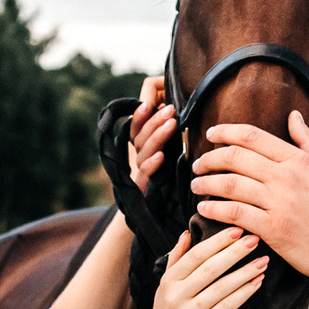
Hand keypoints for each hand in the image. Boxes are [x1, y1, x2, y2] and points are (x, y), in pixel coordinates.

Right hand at [125, 76, 173, 194]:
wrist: (161, 212)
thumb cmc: (171, 174)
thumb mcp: (172, 146)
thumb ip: (168, 123)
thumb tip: (170, 96)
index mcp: (142, 145)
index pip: (136, 125)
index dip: (141, 114)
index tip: (149, 103)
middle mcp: (139, 156)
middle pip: (140, 135)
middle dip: (155, 120)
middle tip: (171, 109)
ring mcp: (141, 172)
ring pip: (144, 151)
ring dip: (158, 136)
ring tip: (172, 124)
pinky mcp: (145, 189)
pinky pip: (145, 175)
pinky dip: (152, 165)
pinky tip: (162, 156)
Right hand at [139, 228, 264, 308]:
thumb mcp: (164, 291)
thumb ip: (176, 261)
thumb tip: (186, 234)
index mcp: (168, 282)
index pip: (195, 255)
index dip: (217, 241)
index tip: (237, 229)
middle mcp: (176, 295)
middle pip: (210, 267)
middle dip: (234, 251)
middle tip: (255, 239)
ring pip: (221, 286)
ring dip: (245, 271)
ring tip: (263, 260)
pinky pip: (227, 306)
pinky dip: (244, 293)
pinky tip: (257, 282)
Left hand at [189, 114, 308, 290]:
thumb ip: (307, 141)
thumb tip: (294, 116)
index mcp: (298, 159)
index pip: (253, 137)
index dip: (226, 132)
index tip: (211, 135)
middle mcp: (287, 177)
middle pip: (235, 158)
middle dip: (209, 159)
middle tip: (198, 165)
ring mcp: (279, 203)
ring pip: (230, 185)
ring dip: (206, 184)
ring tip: (196, 186)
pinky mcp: (274, 229)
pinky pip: (235, 213)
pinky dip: (214, 208)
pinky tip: (205, 208)